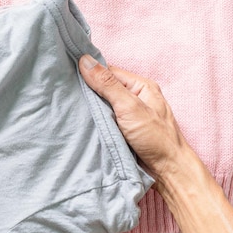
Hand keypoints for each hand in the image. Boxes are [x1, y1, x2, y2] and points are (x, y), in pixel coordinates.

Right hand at [78, 54, 192, 189]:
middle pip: (103, 88)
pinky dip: (93, 122)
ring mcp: (127, 115)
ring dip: (89, 109)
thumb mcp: (129, 107)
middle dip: (87, 92)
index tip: (68, 75)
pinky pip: (103, 120)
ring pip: (101, 105)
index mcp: (140, 86)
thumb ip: (107, 84)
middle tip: (66, 93)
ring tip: (70, 108)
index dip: (89, 73)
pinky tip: (80, 122)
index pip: (108, 71)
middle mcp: (134, 98)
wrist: (167, 172)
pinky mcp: (121, 130)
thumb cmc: (156, 138)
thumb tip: (85, 61)